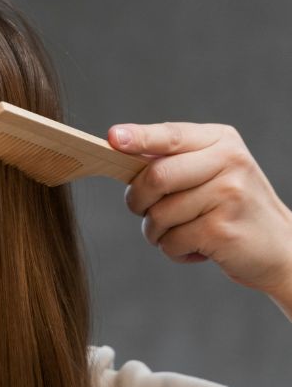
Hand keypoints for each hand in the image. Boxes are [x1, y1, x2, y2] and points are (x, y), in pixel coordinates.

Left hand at [108, 122, 291, 296]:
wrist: (279, 247)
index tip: (112, 138)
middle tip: (144, 211)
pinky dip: (174, 251)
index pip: (170, 135)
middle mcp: (228, 161)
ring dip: (157, 233)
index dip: (138, 138)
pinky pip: (171, 241)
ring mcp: (228, 194)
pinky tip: (198, 248)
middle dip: (137, 201)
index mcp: (221, 141)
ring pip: (158, 215)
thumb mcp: (211, 172)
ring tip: (184, 232)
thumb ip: (173, 160)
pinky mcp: (222, 229)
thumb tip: (118, 148)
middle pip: (155, 177)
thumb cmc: (229, 208)